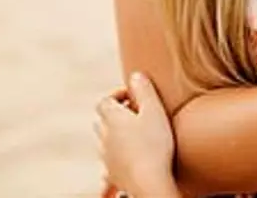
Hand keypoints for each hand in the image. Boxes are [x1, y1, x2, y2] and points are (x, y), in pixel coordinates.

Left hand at [95, 72, 179, 197]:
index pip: (104, 101)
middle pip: (102, 120)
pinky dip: (118, 154)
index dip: (117, 95)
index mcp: (112, 118)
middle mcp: (104, 136)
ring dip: (116, 134)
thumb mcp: (155, 110)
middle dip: (116, 114)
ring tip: (136, 134)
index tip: (133, 96)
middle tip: (136, 114)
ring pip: (105, 140)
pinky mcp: (112, 172)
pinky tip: (132, 156)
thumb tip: (135, 75)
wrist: (147, 181)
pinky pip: (110, 159)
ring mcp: (106, 156)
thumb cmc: (154, 144)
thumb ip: (144, 90)